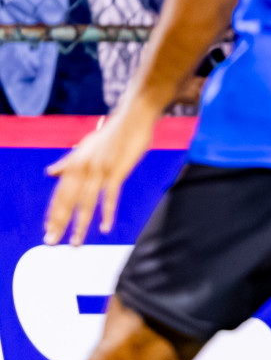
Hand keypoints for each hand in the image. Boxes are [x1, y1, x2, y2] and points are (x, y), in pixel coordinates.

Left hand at [43, 105, 156, 245]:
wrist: (134, 116)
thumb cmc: (114, 132)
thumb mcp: (86, 147)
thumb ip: (68, 162)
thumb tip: (50, 172)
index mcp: (75, 163)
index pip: (59, 193)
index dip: (53, 212)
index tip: (48, 229)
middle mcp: (83, 167)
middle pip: (68, 201)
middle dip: (59, 223)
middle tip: (52, 242)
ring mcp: (99, 169)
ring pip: (86, 202)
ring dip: (80, 225)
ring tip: (76, 243)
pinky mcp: (116, 170)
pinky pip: (110, 196)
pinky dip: (107, 213)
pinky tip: (105, 227)